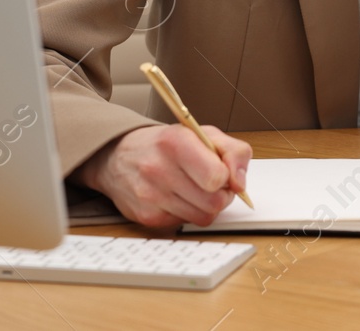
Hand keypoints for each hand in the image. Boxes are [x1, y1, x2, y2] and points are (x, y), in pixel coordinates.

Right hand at [76, 123, 250, 228]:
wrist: (118, 156)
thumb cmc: (165, 144)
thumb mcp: (202, 133)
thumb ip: (233, 152)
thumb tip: (241, 184)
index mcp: (175, 142)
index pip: (216, 177)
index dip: (226, 177)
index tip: (221, 172)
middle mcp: (159, 169)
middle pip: (214, 202)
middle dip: (220, 195)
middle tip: (210, 183)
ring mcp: (150, 196)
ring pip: (203, 217)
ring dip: (205, 205)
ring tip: (193, 188)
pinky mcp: (146, 217)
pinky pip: (185, 224)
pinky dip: (187, 213)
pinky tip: (177, 198)